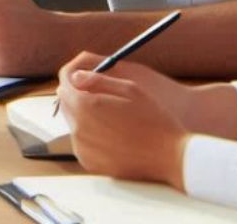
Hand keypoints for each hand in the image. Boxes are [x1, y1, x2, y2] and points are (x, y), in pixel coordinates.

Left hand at [57, 53, 192, 188]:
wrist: (171, 158)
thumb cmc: (155, 120)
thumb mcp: (131, 89)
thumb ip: (98, 79)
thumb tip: (76, 76)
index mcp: (86, 106)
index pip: (65, 82)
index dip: (72, 74)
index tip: (82, 73)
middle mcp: (78, 128)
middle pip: (65, 102)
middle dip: (76, 93)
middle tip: (97, 92)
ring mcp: (82, 148)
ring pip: (72, 122)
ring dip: (82, 114)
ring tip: (109, 114)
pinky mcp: (88, 162)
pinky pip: (81, 142)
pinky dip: (89, 134)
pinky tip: (111, 133)